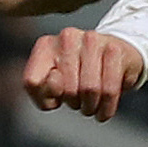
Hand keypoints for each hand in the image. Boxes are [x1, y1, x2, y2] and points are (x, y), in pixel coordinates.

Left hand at [20, 28, 144, 121]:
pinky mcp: (115, 49)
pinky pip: (109, 90)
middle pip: (67, 90)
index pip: (32, 82)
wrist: (114, 57)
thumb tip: (56, 82)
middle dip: (75, 104)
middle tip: (80, 100)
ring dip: (91, 107)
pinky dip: (107, 108)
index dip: (46, 97)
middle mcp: (67, 37)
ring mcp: (92, 40)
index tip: (58, 94)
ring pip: (89, 90)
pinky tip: (104, 109)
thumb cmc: (78, 76)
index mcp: (45, 45)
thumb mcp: (51, 86)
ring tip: (91, 104)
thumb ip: (41, 90)